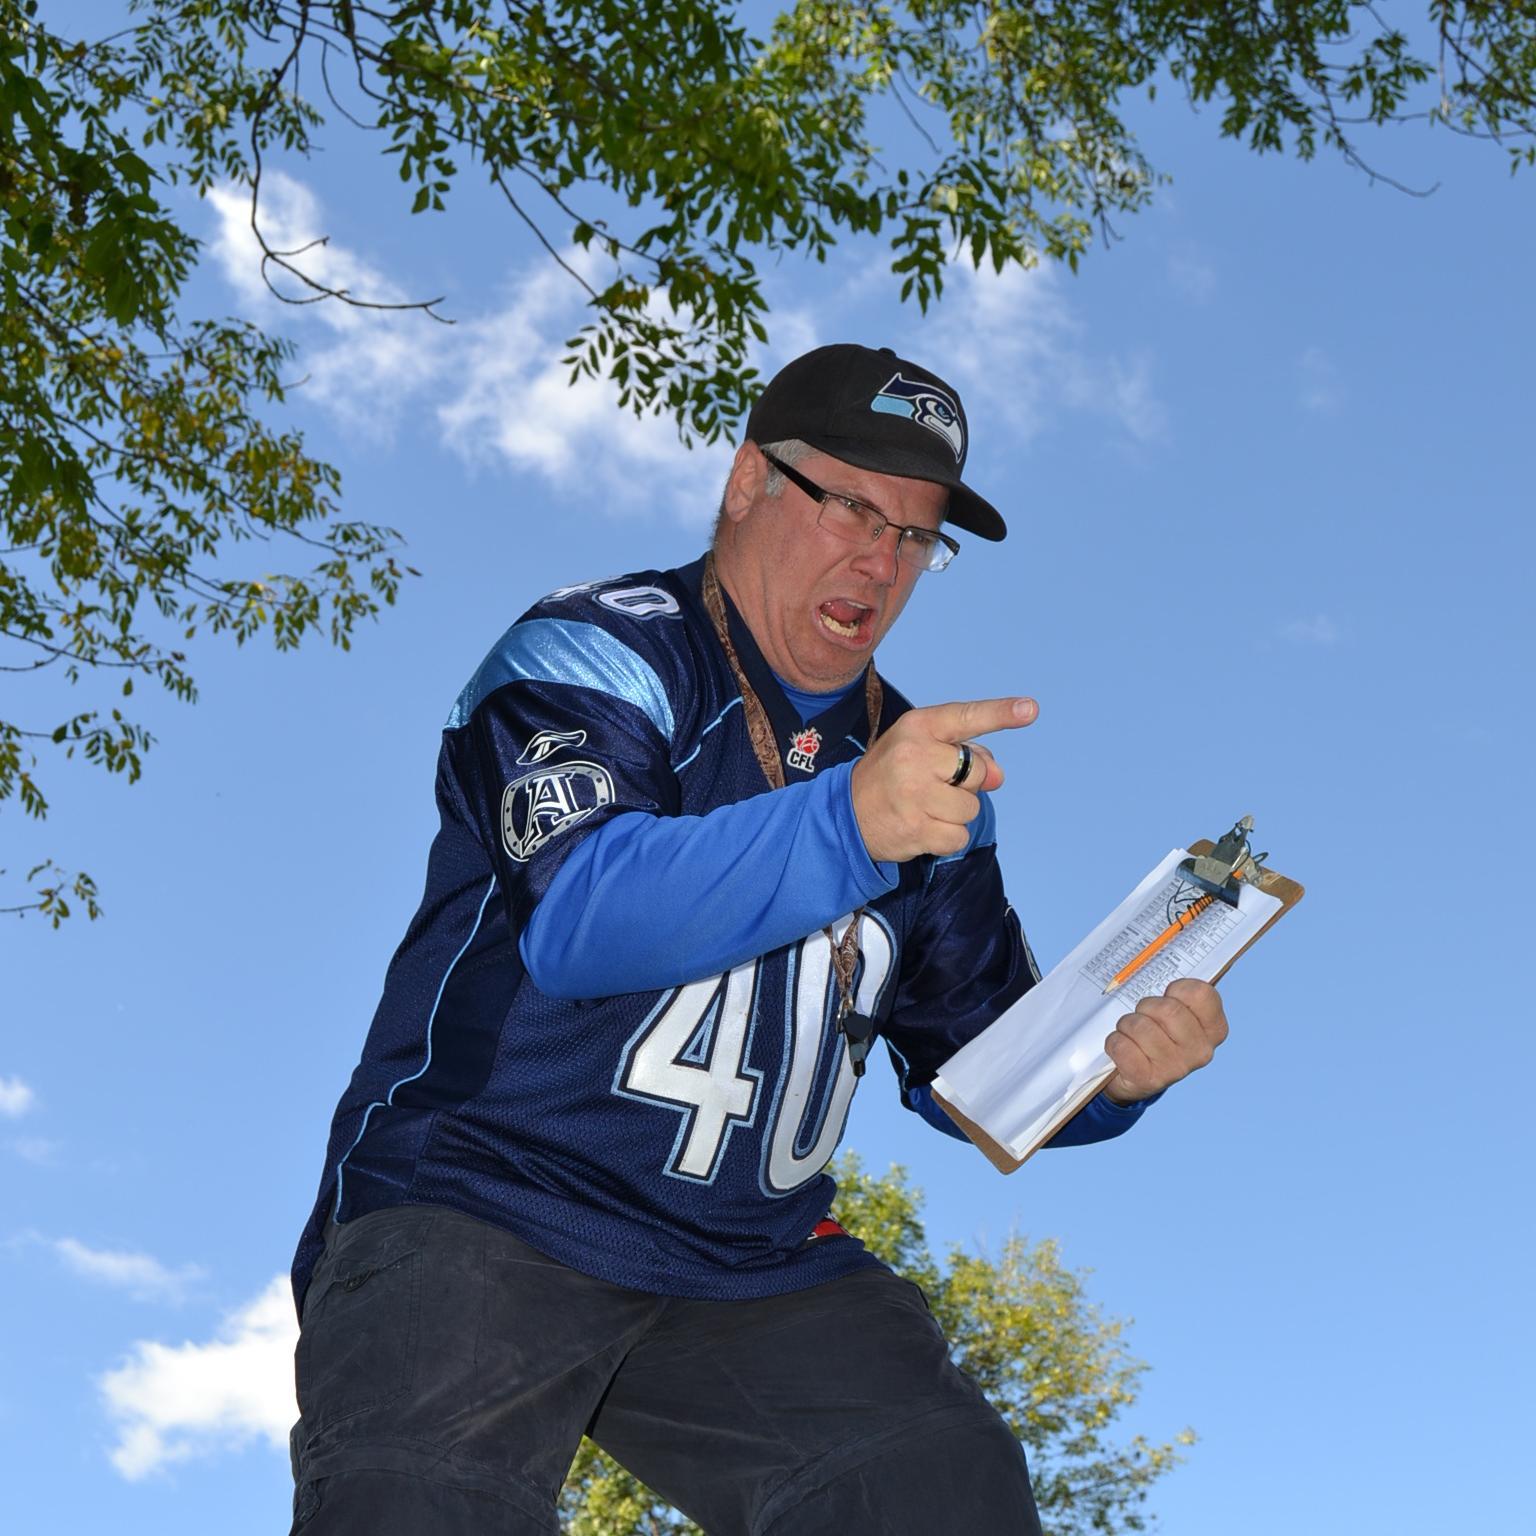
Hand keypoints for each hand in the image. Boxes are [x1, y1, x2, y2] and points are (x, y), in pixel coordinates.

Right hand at [850, 696, 1037, 862]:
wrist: (845, 814)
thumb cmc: (890, 776)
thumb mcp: (919, 750)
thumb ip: (965, 753)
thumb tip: (998, 776)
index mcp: (917, 728)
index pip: (965, 717)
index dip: (1000, 713)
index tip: (1029, 710)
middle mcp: (915, 756)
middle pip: (979, 772)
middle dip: (968, 784)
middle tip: (935, 787)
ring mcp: (915, 794)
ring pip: (972, 808)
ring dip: (956, 814)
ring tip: (926, 808)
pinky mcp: (917, 828)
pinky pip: (960, 836)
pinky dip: (948, 838)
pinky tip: (924, 827)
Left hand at [1102, 978, 1228, 1103]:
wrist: (1133, 1075)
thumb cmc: (1155, 1031)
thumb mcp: (1172, 1010)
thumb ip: (1179, 989)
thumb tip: (1169, 945)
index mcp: (1213, 1029)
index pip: (1201, 993)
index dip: (1177, 989)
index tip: (1169, 996)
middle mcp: (1201, 1051)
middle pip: (1167, 1009)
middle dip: (1145, 1007)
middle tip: (1143, 1016)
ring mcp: (1176, 1068)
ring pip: (1140, 1026)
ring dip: (1126, 1025)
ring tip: (1130, 1034)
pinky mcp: (1148, 1080)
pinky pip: (1122, 1046)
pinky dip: (1114, 1043)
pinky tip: (1122, 1049)